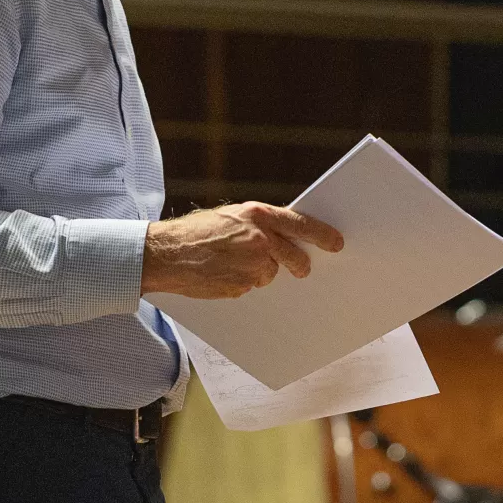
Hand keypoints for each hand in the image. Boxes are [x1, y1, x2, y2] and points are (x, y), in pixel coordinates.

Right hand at [141, 203, 342, 297]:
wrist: (166, 253)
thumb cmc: (195, 232)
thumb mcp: (231, 216)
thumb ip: (258, 224)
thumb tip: (284, 235)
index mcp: (258, 216)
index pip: (301, 224)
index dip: (322, 235)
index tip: (336, 243)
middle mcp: (259, 240)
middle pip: (294, 256)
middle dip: (300, 264)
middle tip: (303, 269)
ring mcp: (251, 266)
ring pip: (270, 274)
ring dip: (260, 272)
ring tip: (232, 263)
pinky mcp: (241, 286)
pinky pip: (251, 287)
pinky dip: (243, 283)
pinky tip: (224, 274)